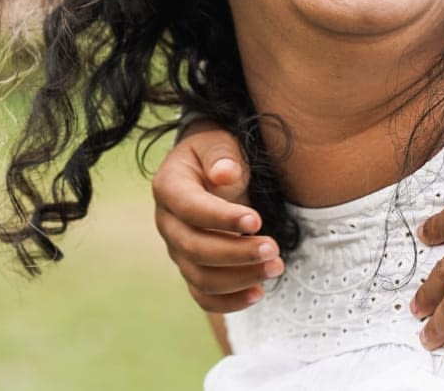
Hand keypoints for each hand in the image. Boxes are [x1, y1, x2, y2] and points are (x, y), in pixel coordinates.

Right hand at [153, 122, 282, 311]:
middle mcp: (167, 223)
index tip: (257, 221)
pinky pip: (204, 295)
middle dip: (236, 253)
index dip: (221, 218)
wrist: (211, 170)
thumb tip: (224, 174)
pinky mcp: (192, 269)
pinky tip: (259, 293)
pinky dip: (230, 301)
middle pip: (194, 248)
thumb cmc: (217, 154)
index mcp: (168, 187)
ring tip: (276, 267)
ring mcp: (177, 250)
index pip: (190, 208)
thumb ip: (221, 155)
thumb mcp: (219, 142)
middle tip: (274, 249)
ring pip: (200, 277)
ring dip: (240, 278)